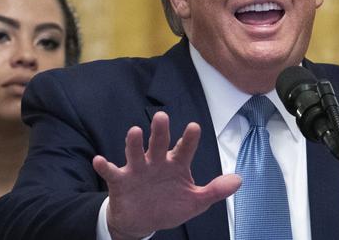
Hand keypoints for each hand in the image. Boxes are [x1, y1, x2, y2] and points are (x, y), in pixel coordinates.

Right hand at [92, 112, 241, 239]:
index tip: (194, 127)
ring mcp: (138, 170)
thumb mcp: (195, 202)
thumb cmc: (169, 206)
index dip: (189, 139)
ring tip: (135, 132)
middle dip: (160, 131)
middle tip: (162, 117)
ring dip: (134, 143)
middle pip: (159, 143)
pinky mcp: (121, 181)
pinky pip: (111, 172)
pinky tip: (99, 160)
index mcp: (176, 164)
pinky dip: (105, 166)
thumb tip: (239, 180)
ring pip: (135, 153)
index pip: (184, 148)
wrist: (142, 222)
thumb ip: (215, 190)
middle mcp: (157, 162)